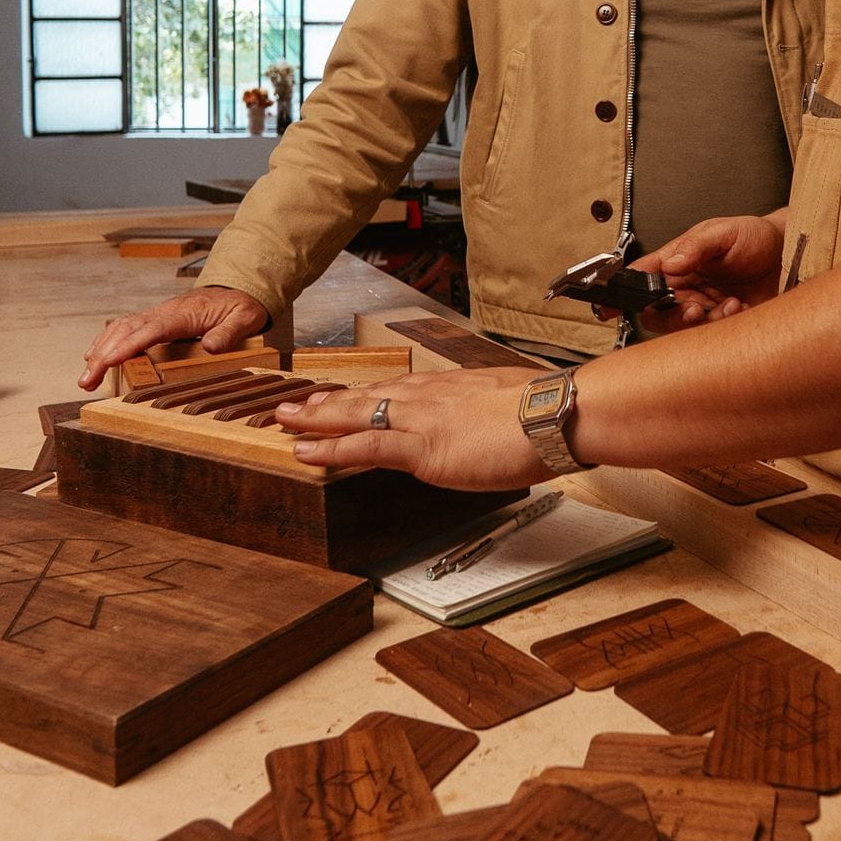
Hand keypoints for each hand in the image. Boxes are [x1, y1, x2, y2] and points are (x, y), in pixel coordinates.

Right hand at [78, 287, 270, 390]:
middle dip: (103, 355)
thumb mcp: (246, 318)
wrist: (236, 290)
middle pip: (127, 331)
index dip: (129, 346)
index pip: (151, 330)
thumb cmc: (239, 306)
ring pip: (121, 329)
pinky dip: (107, 342)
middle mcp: (164, 312)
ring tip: (85, 378)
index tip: (108, 362)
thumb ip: (230, 332)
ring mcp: (157, 316)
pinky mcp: (154, 321)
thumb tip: (212, 347)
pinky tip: (94, 358)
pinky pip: (126, 329)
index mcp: (184, 313)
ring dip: (99, 351)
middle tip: (86, 381)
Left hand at [276, 368, 550, 491]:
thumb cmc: (545, 413)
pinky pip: (363, 447)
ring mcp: (420, 420)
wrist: (555, 414)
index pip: (396, 390)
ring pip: (355, 415)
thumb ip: (485, 415)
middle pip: (366, 396)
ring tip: (284, 422)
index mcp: (449, 388)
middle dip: (327, 402)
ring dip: (316, 419)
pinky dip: (329, 449)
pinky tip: (304, 452)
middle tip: (294, 405)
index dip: (365, 394)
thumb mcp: (509, 405)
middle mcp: (427, 397)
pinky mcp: (420, 448)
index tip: (343, 395)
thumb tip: (485, 424)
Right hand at [633, 214, 785, 331]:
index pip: (642, 276)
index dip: (624, 291)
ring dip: (708, 321)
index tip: (613, 305)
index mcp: (677, 261)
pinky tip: (742, 307)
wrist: (790, 254)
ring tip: (731, 303)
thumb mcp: (724, 232)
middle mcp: (686, 286)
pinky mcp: (725, 322)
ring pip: (685, 329)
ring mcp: (705, 306)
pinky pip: (713, 336)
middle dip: (672, 317)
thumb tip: (670, 263)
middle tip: (695, 310)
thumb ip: (696, 246)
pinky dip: (726, 326)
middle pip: (657, 313)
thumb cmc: (755, 237)